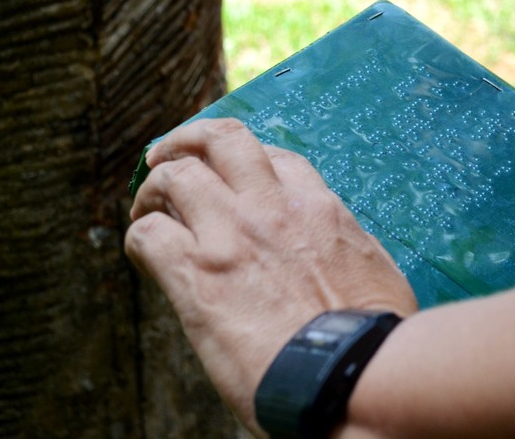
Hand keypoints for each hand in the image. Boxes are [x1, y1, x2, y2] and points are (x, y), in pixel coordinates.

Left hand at [125, 118, 417, 432]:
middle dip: (187, 140)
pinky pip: (148, 234)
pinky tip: (144, 256)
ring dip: (153, 188)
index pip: (274, 157)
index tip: (228, 176)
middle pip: (221, 139)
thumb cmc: (372, 338)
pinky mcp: (197, 275)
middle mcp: (272, 208)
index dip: (242, 160)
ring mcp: (232, 236)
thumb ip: (346, 246)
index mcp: (318, 208)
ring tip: (146, 209)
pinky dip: (139, 239)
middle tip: (168, 157)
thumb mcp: (375, 271)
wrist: (351, 376)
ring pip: (174, 175)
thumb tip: (339, 250)